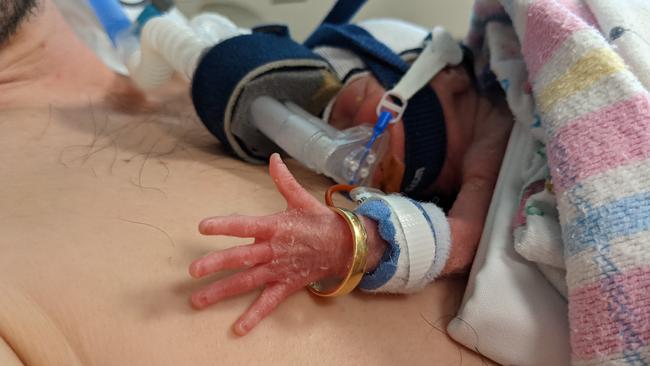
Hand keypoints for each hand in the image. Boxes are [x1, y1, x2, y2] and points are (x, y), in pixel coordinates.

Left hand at [189, 154, 358, 334]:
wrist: (346, 247)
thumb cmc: (321, 222)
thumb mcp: (301, 199)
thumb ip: (283, 180)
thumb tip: (273, 158)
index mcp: (275, 227)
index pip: (245, 225)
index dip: (224, 226)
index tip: (202, 227)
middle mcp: (273, 250)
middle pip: (241, 258)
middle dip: (216, 264)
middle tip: (193, 271)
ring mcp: (278, 270)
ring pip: (246, 282)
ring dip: (222, 291)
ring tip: (197, 300)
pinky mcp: (285, 286)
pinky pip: (268, 303)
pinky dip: (254, 316)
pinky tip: (238, 328)